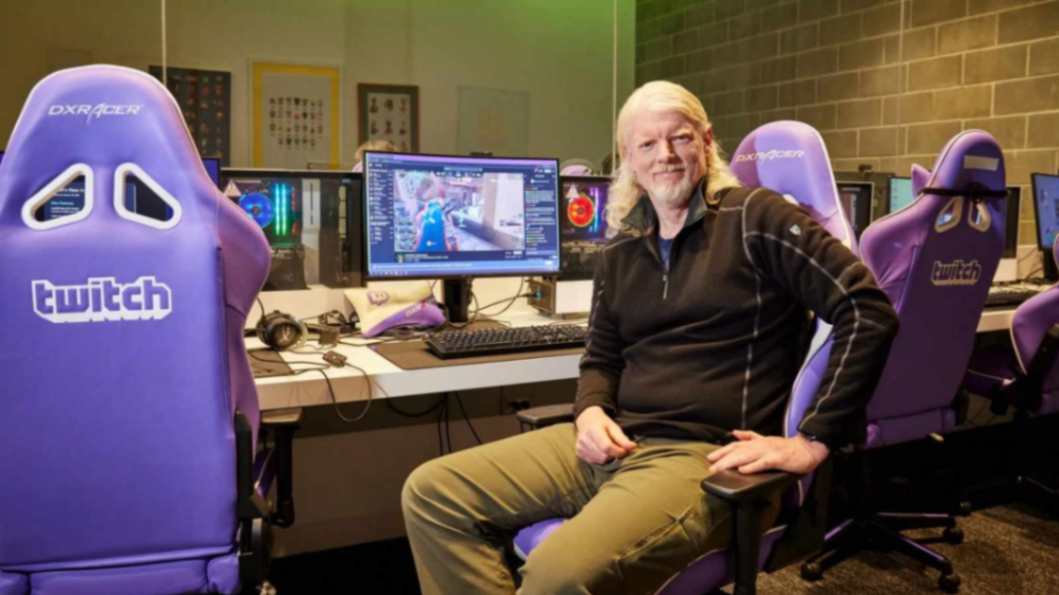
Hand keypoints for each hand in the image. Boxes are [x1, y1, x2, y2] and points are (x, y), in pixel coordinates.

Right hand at [574, 406, 636, 463]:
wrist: (587, 420)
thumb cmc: (602, 423)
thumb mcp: (614, 427)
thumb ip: (622, 438)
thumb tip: (633, 447)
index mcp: (593, 430)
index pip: (607, 447)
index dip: (618, 451)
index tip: (624, 450)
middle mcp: (584, 439)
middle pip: (603, 456)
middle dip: (614, 455)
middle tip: (618, 450)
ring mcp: (580, 446)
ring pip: (599, 460)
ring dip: (607, 458)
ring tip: (609, 450)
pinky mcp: (578, 452)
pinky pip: (593, 461)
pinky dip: (600, 459)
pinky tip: (601, 452)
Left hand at [706, 431, 827, 474]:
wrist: (808, 448)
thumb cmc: (786, 447)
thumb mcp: (765, 439)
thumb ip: (750, 436)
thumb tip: (735, 433)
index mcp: (757, 442)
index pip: (735, 446)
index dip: (722, 451)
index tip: (710, 458)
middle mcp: (760, 445)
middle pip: (737, 451)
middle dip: (722, 459)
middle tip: (711, 467)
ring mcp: (769, 451)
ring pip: (746, 457)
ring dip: (732, 463)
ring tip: (720, 469)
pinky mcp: (778, 459)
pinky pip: (763, 463)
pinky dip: (752, 466)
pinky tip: (743, 470)